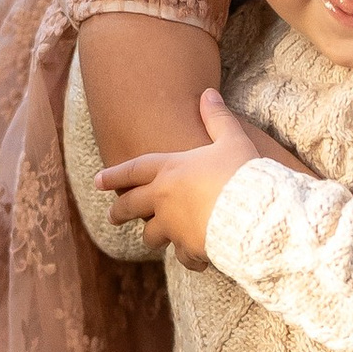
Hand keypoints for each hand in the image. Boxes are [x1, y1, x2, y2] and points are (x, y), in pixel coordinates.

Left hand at [96, 89, 283, 267]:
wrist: (254, 212)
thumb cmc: (242, 173)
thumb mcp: (232, 140)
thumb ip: (218, 118)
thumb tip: (208, 93)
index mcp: (170, 169)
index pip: (133, 170)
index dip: (113, 174)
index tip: (98, 181)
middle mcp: (164, 199)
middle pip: (130, 206)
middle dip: (119, 211)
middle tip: (112, 216)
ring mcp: (173, 226)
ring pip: (150, 235)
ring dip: (152, 235)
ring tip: (154, 237)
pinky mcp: (187, 248)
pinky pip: (181, 255)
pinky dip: (187, 256)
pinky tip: (194, 258)